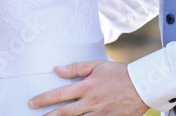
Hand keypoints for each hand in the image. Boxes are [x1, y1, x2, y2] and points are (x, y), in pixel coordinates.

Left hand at [28, 60, 148, 115]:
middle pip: (64, 113)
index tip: (31, 103)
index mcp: (87, 86)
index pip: (60, 94)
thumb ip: (76, 68)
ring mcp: (100, 114)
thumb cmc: (119, 74)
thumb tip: (57, 69)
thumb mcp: (98, 66)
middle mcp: (92, 102)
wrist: (144, 86)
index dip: (44, 99)